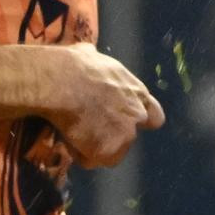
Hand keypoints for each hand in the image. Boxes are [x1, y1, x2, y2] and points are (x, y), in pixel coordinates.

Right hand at [48, 43, 164, 167]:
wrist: (61, 83)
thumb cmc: (72, 65)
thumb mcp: (90, 55)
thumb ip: (97, 64)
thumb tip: (88, 54)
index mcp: (137, 91)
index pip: (154, 115)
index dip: (138, 121)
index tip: (122, 122)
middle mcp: (138, 114)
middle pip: (130, 136)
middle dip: (113, 136)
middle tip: (89, 130)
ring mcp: (126, 134)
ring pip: (111, 151)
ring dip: (94, 146)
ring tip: (71, 135)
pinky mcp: (109, 150)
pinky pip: (91, 160)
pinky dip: (79, 154)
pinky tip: (66, 141)